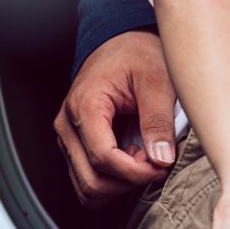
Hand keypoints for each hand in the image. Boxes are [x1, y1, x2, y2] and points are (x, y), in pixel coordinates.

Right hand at [53, 30, 179, 205]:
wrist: (122, 41)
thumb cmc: (136, 54)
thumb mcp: (157, 80)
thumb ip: (158, 120)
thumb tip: (161, 158)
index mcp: (85, 105)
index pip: (103, 158)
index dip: (135, 172)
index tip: (161, 166)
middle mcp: (68, 124)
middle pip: (91, 180)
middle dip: (128, 183)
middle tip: (156, 165)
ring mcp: (68, 137)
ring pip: (86, 187)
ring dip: (119, 187)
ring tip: (144, 163)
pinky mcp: (75, 144)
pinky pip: (87, 179)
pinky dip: (111, 182)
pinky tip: (132, 164)